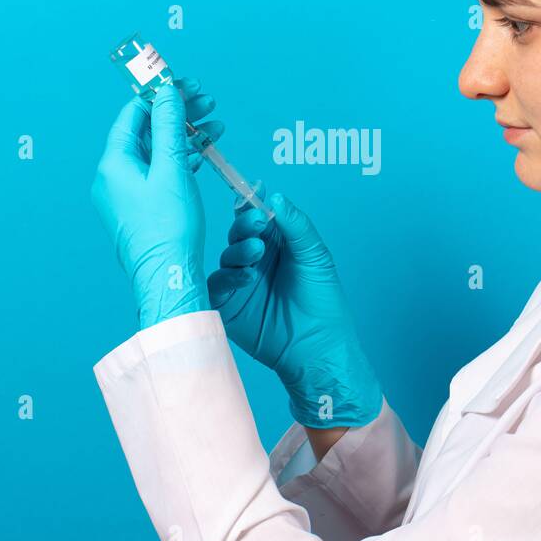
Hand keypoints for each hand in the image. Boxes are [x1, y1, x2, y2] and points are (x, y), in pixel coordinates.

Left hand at [91, 79, 223, 330]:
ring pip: (157, 153)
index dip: (161, 95)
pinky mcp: (141, 210)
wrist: (168, 278)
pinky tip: (203, 154)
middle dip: (179, 115)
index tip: (187, 85)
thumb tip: (165, 91)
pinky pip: (160, 174)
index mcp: (113, 164)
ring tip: (217, 126)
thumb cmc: (169, 229)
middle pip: (148, 132)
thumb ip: (170, 126)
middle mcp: (114, 177)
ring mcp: (126, 195)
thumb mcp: (172, 169)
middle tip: (208, 102)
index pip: (133, 114)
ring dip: (186, 137)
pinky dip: (182, 160)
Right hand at [208, 186, 382, 428]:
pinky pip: (217, 284)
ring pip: (227, 255)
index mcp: (277, 245)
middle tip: (257, 224)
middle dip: (245, 225)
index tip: (254, 193)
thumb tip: (275, 196)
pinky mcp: (228, 305)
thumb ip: (296, 225)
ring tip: (256, 253)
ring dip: (239, 250)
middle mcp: (256, 260)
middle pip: (239, 233)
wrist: (317, 347)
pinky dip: (228, 277)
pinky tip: (246, 278)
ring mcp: (240, 282)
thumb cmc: (322, 301)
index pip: (258, 217)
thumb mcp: (315, 256)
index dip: (253, 204)